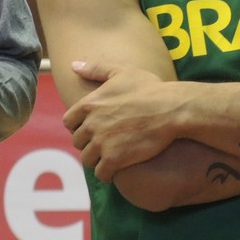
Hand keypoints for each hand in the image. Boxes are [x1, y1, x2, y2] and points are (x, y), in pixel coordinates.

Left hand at [63, 60, 180, 181]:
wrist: (170, 109)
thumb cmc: (149, 88)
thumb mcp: (122, 71)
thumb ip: (96, 68)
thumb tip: (73, 65)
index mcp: (89, 104)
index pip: (68, 122)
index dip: (78, 126)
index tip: (91, 128)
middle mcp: (91, 124)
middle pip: (78, 142)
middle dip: (88, 143)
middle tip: (103, 142)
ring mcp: (102, 143)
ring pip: (87, 159)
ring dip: (96, 159)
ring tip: (109, 157)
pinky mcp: (115, 159)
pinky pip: (101, 173)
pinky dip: (106, 173)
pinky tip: (116, 169)